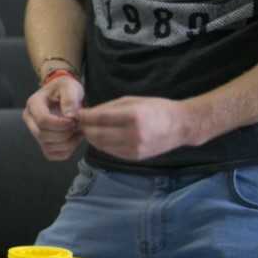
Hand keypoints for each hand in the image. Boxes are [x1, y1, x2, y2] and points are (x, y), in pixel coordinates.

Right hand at [22, 75, 85, 159]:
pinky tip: (73, 140)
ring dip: (67, 144)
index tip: (74, 120)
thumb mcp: (69, 87)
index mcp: (33, 104)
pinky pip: (51, 154)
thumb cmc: (64, 88)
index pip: (42, 120)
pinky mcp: (42, 141)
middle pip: (42, 135)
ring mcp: (34, 131)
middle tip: (76, 126)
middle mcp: (30, 119)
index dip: (60, 124)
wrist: (61, 93)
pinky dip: (65, 152)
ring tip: (77, 132)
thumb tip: (70, 116)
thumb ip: (70, 99)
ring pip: (47, 147)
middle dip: (64, 134)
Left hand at [76, 96, 194, 161]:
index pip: (99, 118)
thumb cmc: (157, 109)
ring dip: (91, 137)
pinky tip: (101, 136)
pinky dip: (101, 144)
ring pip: (100, 145)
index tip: (77, 113)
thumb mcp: (133, 100)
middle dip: (84, 127)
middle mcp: (133, 135)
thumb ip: (109, 107)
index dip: (84, 116)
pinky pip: (110, 151)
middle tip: (81, 121)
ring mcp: (134, 148)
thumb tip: (87, 113)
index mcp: (133, 116)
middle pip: (96, 134)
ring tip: (89, 128)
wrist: (181, 126)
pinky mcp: (134, 157)